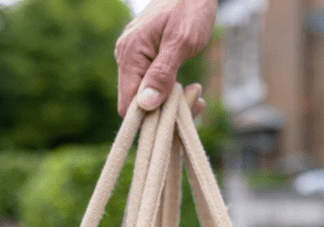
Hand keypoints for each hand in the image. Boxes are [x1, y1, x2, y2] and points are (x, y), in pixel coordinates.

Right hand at [115, 0, 215, 116]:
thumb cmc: (190, 8)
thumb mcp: (181, 42)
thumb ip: (162, 74)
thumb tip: (146, 105)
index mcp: (130, 55)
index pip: (128, 106)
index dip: (151, 119)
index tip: (179, 115)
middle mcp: (126, 58)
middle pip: (138, 105)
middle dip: (166, 111)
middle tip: (196, 102)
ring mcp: (134, 58)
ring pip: (147, 97)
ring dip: (172, 103)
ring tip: (195, 93)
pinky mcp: (144, 58)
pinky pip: (153, 85)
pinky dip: (171, 92)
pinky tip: (189, 88)